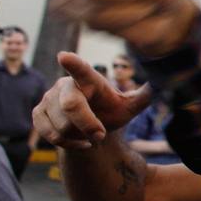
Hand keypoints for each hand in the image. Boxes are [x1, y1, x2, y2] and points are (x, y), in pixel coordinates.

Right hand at [33, 52, 151, 148]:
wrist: (92, 128)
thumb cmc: (112, 111)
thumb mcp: (130, 105)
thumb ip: (144, 96)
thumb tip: (163, 83)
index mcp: (90, 80)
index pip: (82, 70)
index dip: (73, 63)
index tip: (65, 56)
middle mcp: (65, 85)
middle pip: (71, 106)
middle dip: (87, 124)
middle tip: (101, 135)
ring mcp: (48, 98)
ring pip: (62, 126)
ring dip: (79, 136)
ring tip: (88, 132)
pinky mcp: (38, 113)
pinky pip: (51, 136)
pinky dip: (68, 144)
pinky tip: (78, 141)